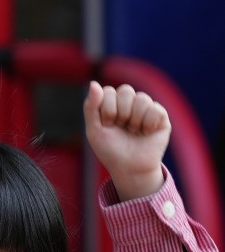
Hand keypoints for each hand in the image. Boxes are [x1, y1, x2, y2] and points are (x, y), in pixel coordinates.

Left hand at [84, 81, 169, 200]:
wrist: (128, 168)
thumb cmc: (109, 150)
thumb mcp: (94, 130)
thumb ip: (91, 107)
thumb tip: (93, 83)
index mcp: (112, 103)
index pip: (108, 91)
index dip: (107, 109)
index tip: (107, 124)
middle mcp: (129, 103)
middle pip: (126, 90)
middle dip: (120, 112)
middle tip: (121, 127)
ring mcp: (146, 108)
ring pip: (142, 98)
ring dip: (134, 119)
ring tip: (133, 131)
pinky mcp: (161, 116)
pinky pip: (156, 108)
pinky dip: (148, 123)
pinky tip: (145, 132)